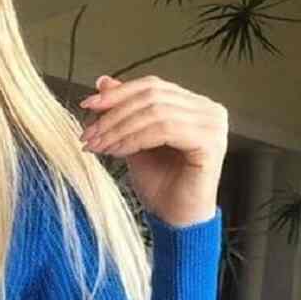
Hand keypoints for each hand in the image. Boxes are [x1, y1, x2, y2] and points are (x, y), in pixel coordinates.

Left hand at [78, 75, 225, 227]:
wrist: (175, 217)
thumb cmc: (159, 182)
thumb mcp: (132, 140)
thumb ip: (123, 111)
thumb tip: (102, 82)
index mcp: (194, 104)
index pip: (152, 86)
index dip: (117, 93)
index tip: (87, 105)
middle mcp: (209, 110)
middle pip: (152, 96)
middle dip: (114, 114)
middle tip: (89, 132)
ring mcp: (213, 125)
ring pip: (155, 112)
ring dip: (119, 128)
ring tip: (98, 145)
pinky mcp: (210, 143)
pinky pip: (164, 130)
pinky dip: (134, 139)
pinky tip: (117, 152)